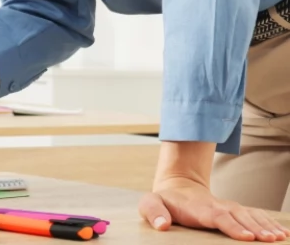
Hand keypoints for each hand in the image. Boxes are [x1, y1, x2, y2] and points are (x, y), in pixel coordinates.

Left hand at [140, 176, 288, 241]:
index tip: (246, 237)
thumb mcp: (149, 203)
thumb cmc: (164, 200)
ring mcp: (228, 207)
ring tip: (279, 238)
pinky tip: (282, 233)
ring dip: (265, 226)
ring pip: (250, 216)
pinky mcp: (235, 211)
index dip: (231, 226)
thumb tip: (162, 225)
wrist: (177, 185)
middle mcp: (217, 206)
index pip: (217, 217)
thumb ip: (153, 212)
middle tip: (270, 240)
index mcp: (198, 208)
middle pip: (239, 217)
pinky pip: (255, 216)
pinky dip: (269, 223)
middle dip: (255, 228)